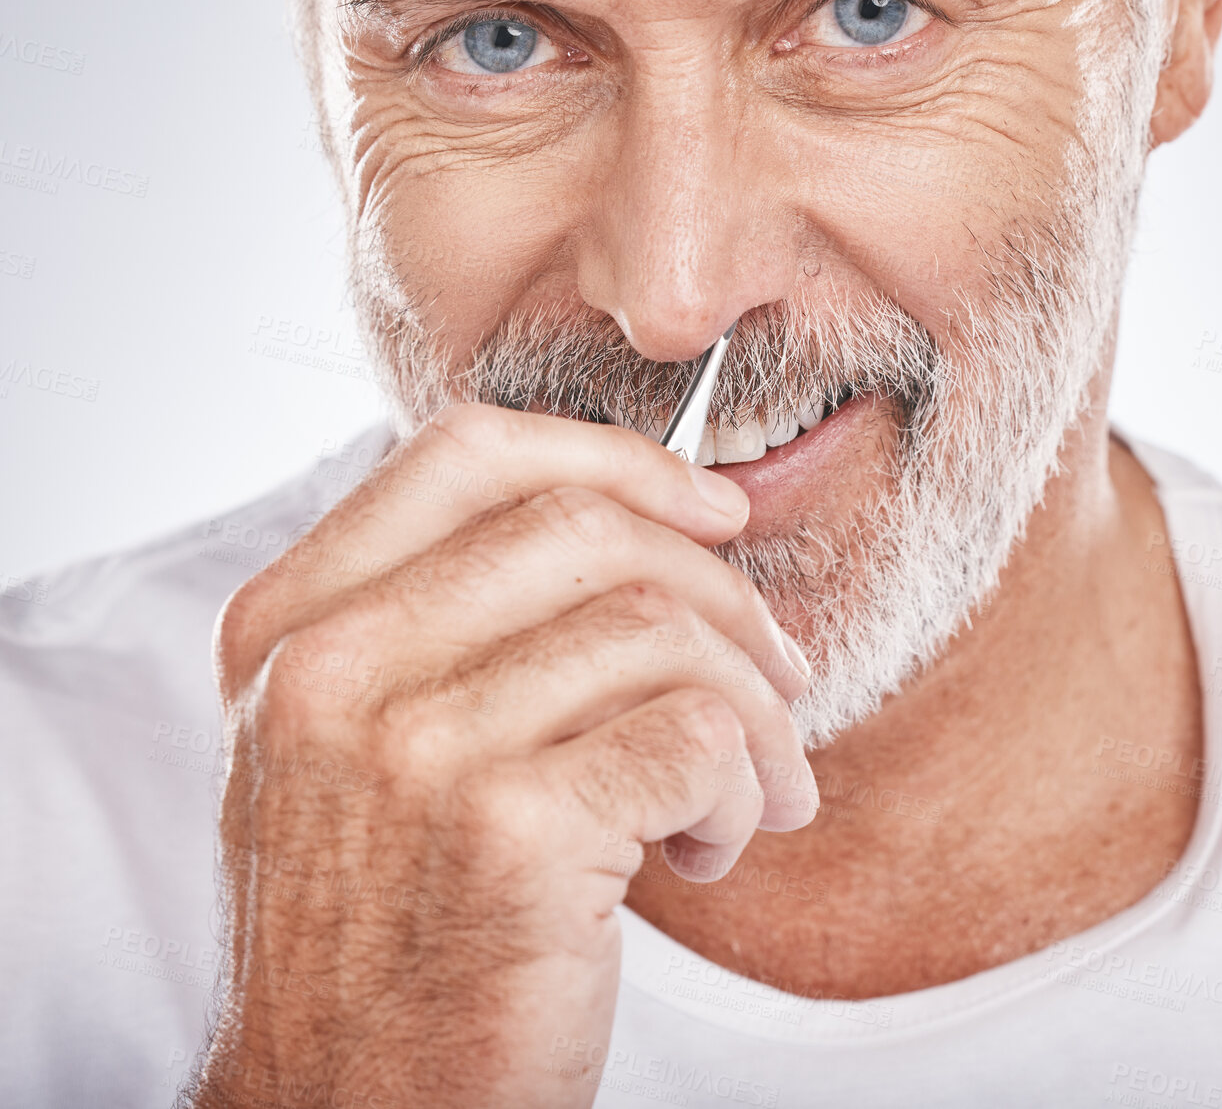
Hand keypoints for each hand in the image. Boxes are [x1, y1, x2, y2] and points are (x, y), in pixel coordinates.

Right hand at [182, 403, 815, 1108]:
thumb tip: (665, 521)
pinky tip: (709, 851)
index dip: (616, 459)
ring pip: (663, 631)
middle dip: (722, 594)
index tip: (712, 511)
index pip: (469, 452)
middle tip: (775, 674)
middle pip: (588, 528)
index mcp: (292, 624)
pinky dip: (744, 789)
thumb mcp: (366, 743)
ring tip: (749, 791)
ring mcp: (412, 747)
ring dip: (750, 713)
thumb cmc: (388, 923)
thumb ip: (464, 617)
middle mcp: (332, 668)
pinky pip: (698, 737)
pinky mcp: (509, 833)